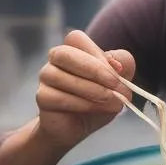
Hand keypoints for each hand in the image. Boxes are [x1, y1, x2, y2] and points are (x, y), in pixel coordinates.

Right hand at [35, 29, 134, 151]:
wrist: (79, 126)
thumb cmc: (98, 97)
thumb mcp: (119, 80)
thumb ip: (123, 64)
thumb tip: (116, 65)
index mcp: (73, 48)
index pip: (76, 38)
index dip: (97, 53)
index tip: (118, 72)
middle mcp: (55, 58)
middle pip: (64, 54)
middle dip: (93, 69)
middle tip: (116, 85)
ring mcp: (45, 77)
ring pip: (60, 77)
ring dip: (91, 89)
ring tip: (111, 101)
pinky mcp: (42, 97)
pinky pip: (57, 97)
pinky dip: (81, 104)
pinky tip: (95, 109)